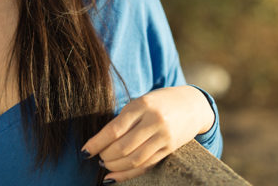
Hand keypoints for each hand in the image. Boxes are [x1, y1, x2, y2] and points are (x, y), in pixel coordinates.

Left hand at [81, 85, 214, 183]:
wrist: (192, 104)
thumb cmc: (158, 102)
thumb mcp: (140, 102)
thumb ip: (124, 118)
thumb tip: (100, 141)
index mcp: (142, 105)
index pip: (114, 129)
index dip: (97, 143)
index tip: (85, 151)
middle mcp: (154, 121)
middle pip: (123, 147)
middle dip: (105, 156)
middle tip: (97, 157)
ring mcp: (164, 136)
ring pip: (134, 159)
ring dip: (115, 166)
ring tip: (105, 164)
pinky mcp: (170, 149)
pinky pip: (146, 165)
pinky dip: (128, 174)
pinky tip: (114, 176)